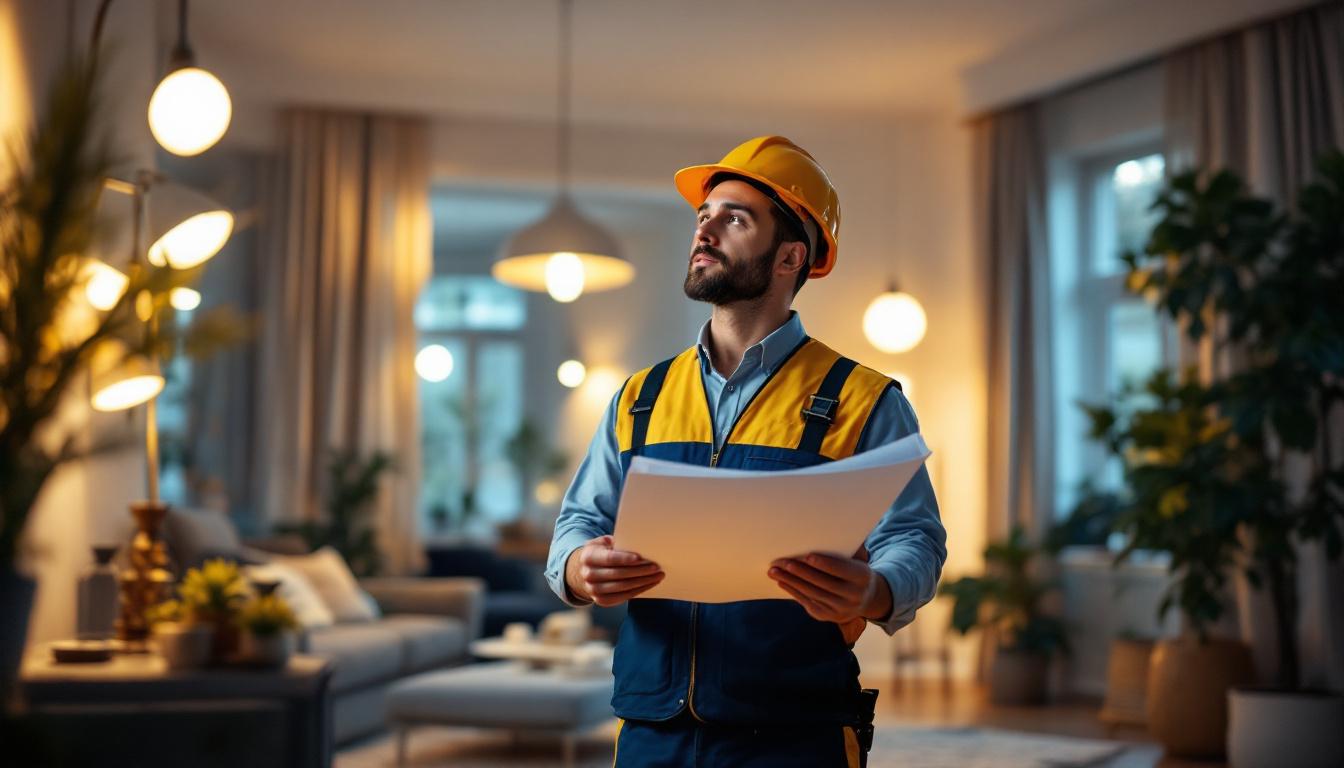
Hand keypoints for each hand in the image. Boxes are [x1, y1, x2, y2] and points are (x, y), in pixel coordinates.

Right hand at [565, 535, 663, 606]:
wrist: (583, 571)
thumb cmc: (600, 553)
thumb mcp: (602, 543)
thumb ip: (616, 542)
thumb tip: (638, 542)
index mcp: (588, 556)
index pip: (609, 558)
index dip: (624, 559)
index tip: (640, 558)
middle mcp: (588, 574)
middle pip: (618, 574)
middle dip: (640, 571)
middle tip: (656, 567)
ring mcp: (593, 589)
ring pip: (623, 587)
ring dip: (643, 581)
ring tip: (658, 575)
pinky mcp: (601, 600)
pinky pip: (623, 596)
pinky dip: (639, 590)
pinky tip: (650, 583)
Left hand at [767, 545, 889, 643]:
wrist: (866, 598)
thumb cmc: (855, 568)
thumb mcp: (858, 558)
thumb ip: (848, 547)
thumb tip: (828, 530)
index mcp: (863, 577)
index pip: (842, 570)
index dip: (825, 564)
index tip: (808, 556)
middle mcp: (854, 596)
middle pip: (824, 583)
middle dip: (802, 572)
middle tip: (783, 562)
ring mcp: (841, 609)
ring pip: (813, 594)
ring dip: (791, 581)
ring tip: (774, 570)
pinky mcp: (828, 616)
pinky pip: (808, 602)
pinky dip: (793, 591)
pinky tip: (781, 581)